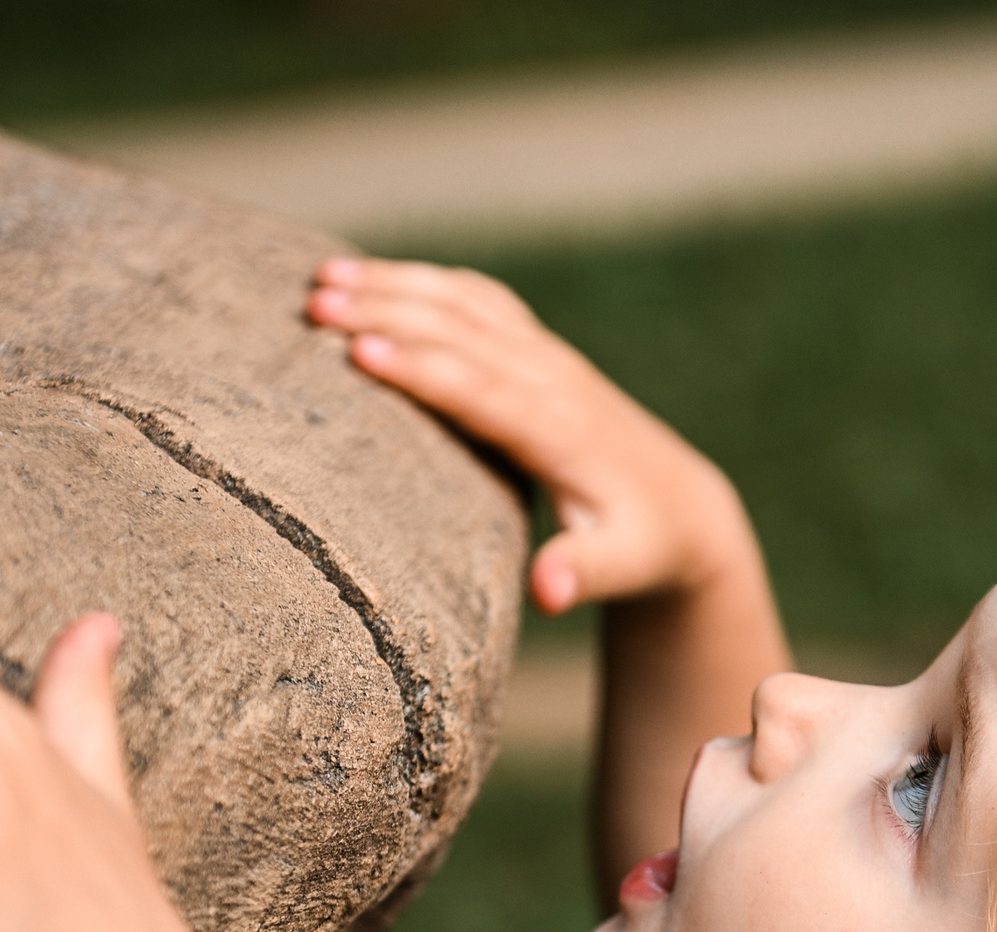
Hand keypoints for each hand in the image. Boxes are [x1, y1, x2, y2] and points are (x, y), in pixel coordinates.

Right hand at [308, 256, 759, 614]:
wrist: (682, 505)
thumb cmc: (640, 546)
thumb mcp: (621, 568)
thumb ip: (582, 574)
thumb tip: (549, 591)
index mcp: (561, 430)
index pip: (482, 389)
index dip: (421, 368)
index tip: (359, 351)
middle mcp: (552, 380)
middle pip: (462, 332)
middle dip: (388, 313)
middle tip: (315, 307)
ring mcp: (545, 356)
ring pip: (464, 304)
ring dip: (395, 284)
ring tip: (321, 280)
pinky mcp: (537, 349)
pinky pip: (477, 300)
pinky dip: (424, 281)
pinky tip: (370, 274)